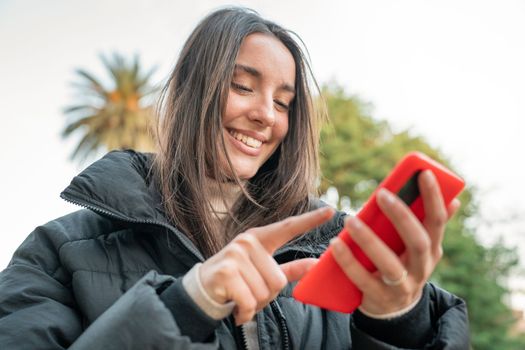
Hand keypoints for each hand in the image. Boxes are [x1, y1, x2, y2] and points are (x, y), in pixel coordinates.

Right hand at [200, 206, 334, 324]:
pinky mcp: (226, 271)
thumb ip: (292, 268)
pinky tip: (235, 307)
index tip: (331, 212)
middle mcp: (247, 241)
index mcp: (259, 239)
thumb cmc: (238, 280)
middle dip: (266, 295)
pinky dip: (245, 312)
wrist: (202, 290)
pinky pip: (250, 301)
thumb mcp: (264, 271)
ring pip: (265, 292)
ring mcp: (235, 254)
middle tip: (249, 292)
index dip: (310, 221)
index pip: (288, 228)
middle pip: (278, 279)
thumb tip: (317, 264)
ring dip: (254, 304)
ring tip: (240, 297)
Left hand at [330, 170, 460, 314]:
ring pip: (389, 264)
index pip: (437, 221)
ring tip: (350, 221)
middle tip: (382, 194)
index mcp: (432, 250)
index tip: (423, 173)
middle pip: (418, 242)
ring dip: (369, 241)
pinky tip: (336, 245)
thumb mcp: (419, 247)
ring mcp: (402, 286)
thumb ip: (429, 224)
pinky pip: (363, 280)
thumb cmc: (403, 264)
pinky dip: (348, 262)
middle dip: (401, 216)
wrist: (393, 308)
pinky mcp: (380, 298)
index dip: (433, 198)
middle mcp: (421, 268)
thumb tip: (454, 200)